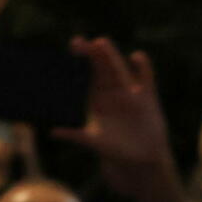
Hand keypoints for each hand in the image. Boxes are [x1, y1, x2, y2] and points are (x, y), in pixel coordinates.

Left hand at [58, 37, 172, 191]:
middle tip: (78, 42)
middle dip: (90, 56)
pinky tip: (136, 57)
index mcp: (98, 100)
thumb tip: (53, 132)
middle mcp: (113, 93)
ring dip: (110, 57)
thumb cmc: (116, 151)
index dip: (77, 66)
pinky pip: (146, 78)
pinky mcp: (147, 97)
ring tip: (100, 43)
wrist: (142, 159)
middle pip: (100, 69)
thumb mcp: (95, 143)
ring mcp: (130, 93)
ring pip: (118, 70)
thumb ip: (77, 136)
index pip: (85, 78)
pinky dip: (143, 67)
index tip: (67, 55)